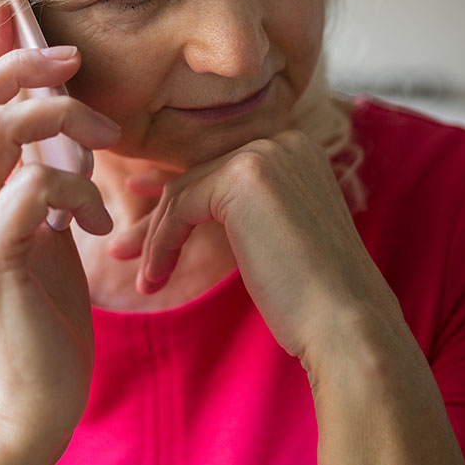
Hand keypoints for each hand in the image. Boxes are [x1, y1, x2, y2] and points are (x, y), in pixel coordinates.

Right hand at [0, 5, 119, 444]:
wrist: (31, 392)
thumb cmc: (43, 307)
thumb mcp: (41, 226)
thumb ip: (37, 172)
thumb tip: (56, 120)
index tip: (13, 4)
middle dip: (20, 64)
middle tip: (73, 58)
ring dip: (58, 121)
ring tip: (102, 143)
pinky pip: (29, 193)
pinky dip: (73, 193)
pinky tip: (96, 223)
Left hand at [107, 131, 395, 358]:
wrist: (344, 323)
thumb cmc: (310, 296)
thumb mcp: (271, 235)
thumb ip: (237, 210)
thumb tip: (178, 200)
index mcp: (296, 150)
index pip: (218, 164)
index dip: (175, 187)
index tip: (143, 207)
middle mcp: (284, 141)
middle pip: (197, 176)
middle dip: (156, 218)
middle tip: (120, 249)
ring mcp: (265, 155)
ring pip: (184, 192)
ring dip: (155, 239)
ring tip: (140, 279)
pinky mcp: (245, 177)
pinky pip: (181, 206)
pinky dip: (161, 244)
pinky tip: (156, 279)